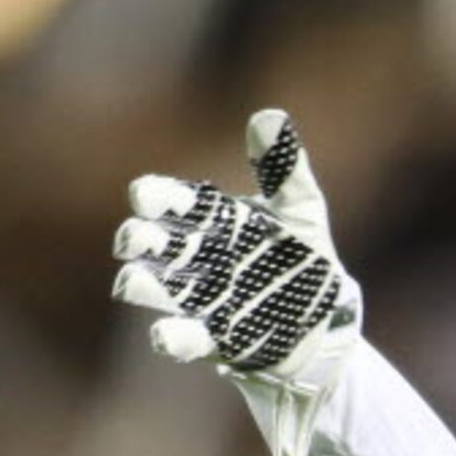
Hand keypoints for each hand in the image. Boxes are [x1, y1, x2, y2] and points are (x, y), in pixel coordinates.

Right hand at [114, 109, 363, 455]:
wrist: (325, 322)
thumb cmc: (305, 259)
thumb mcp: (301, 212)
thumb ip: (284, 170)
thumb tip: (270, 116)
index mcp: (216, 221)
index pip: (177, 203)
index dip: (158, 198)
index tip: (143, 196)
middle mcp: (199, 258)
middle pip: (157, 245)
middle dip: (141, 241)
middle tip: (133, 240)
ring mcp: (202, 300)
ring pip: (158, 290)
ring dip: (142, 287)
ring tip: (130, 283)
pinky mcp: (213, 339)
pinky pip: (186, 339)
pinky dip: (171, 338)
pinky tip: (162, 336)